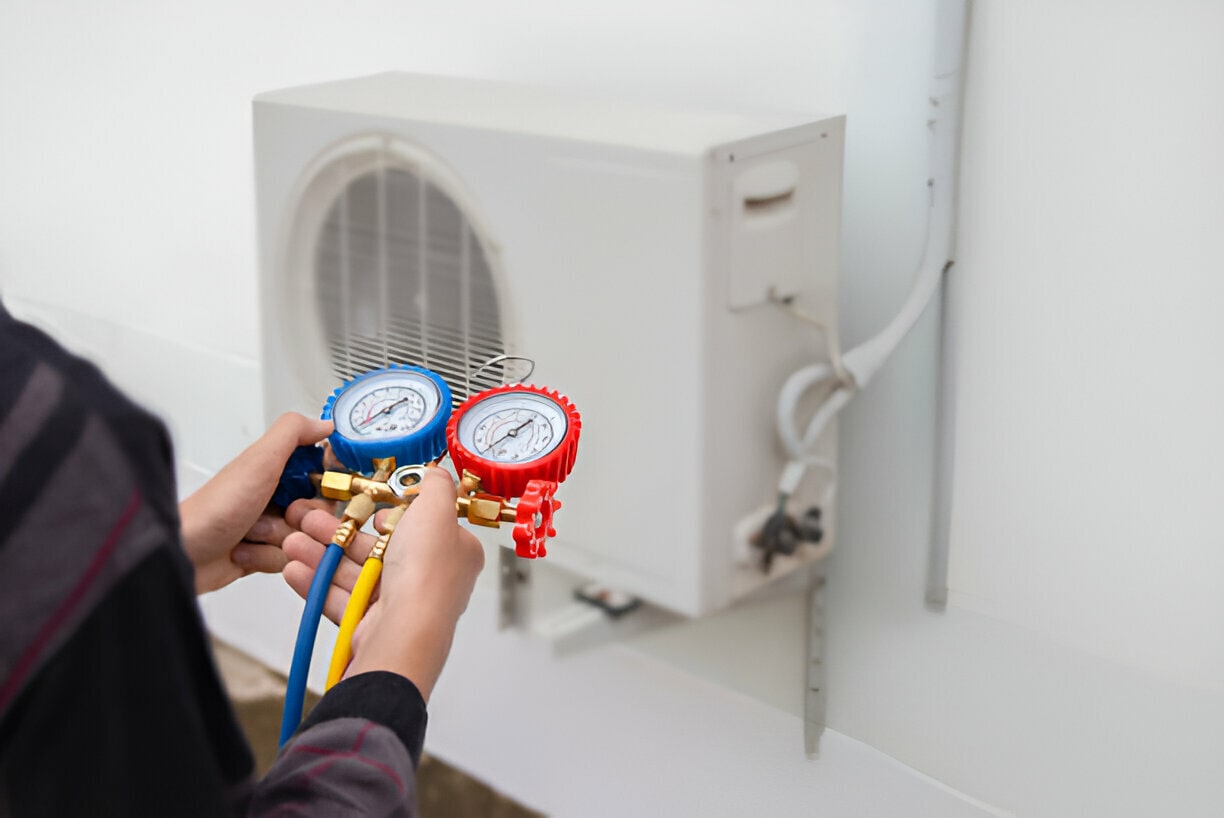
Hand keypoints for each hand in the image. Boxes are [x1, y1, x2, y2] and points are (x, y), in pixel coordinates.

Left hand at [180, 413, 333, 594]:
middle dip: (301, 517)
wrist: (181, 554)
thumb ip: (292, 434)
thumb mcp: (258, 462)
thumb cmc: (216, 508)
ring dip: (279, 540)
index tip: (314, 490)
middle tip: (281, 514)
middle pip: (320, 511)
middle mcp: (274, 495)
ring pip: (305, 538)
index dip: (327, 486)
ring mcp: (269, 526)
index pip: (325, 474)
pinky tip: (243, 552)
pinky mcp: (262, 554)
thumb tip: (325, 423)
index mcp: (276, 468)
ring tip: (250, 535)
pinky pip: (288, 560)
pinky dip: (266, 559)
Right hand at [282, 467, 483, 699]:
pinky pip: (340, 599)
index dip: (392, 515)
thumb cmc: (426, 571)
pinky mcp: (372, 625)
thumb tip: (436, 474)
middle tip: (309, 519)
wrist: (404, 629)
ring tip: (292, 540)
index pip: (420, 527)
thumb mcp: (437, 509)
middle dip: (339, 532)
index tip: (370, 506)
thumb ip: (435, 486)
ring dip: (322, 554)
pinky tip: (295, 569)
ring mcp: (399, 604)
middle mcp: (428, 579)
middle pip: (378, 548)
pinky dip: (317, 583)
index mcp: (452, 552)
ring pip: (355, 572)